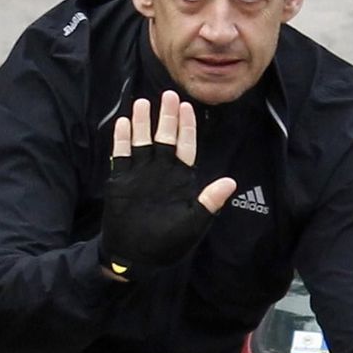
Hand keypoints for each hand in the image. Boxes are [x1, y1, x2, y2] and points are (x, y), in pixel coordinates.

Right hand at [101, 90, 235, 276]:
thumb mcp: (193, 223)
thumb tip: (231, 182)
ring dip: (141, 123)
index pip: (186, 146)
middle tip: (168, 95)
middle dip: (166, 117)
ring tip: (142, 103)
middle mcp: (160, 171)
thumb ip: (209, 202)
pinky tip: (123, 124)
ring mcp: (139, 175)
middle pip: (164, 137)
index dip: (187, 126)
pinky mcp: (121, 181)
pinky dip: (121, 141)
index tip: (187, 107)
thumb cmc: (167, 244)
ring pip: (142, 141)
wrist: (136, 257)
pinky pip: (121, 156)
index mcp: (180, 179)